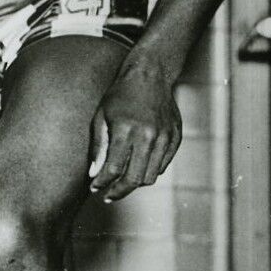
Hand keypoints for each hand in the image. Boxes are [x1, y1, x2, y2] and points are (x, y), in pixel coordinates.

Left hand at [88, 59, 181, 201]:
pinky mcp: (175, 137)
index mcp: (126, 130)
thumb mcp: (101, 117)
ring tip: (122, 182)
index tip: (94, 188)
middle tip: (108, 195)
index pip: (113, 169)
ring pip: (151, 176)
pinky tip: (138, 167)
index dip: (102, 183)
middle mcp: (148, 136)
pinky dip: (149, 171)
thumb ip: (98, 147)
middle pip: (134, 179)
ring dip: (134, 183)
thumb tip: (94, 174)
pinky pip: (163, 166)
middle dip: (118, 191)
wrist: (150, 75)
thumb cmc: (120, 95)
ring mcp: (165, 137)